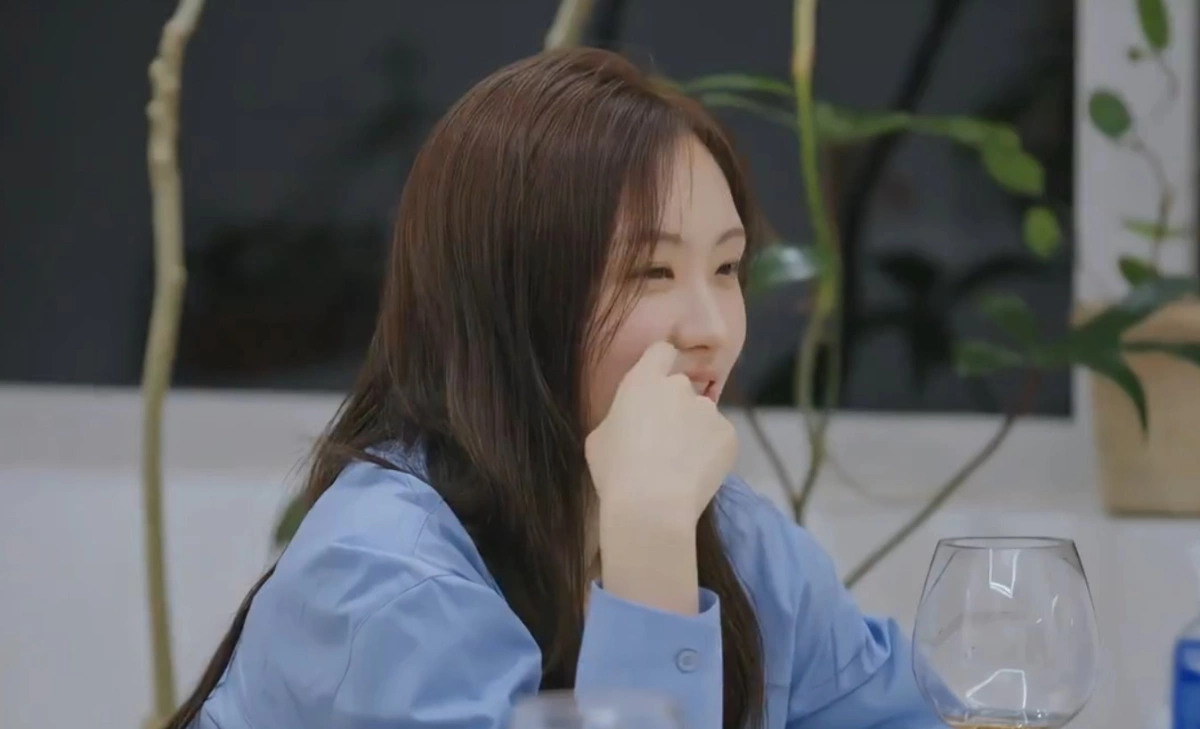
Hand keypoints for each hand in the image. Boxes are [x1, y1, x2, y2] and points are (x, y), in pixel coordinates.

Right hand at [585, 341, 737, 529]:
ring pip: (702, 416)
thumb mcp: (599, 438)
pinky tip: (697, 475)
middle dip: (677, 408)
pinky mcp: (730, 434)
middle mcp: (680, 387)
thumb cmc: (615, 471)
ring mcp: (709, 410)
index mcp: (644, 382)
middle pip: (682, 389)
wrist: (653, 506)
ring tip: (681, 466)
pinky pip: (719, 438)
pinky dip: (711, 452)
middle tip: (665, 441)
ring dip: (695, 432)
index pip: (662, 351)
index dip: (662, 364)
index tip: (658, 383)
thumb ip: (620, 418)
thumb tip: (630, 422)